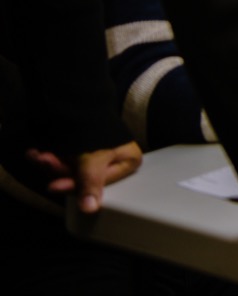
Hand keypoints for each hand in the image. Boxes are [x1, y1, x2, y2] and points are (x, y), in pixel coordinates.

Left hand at [27, 141, 142, 213]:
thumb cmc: (99, 130)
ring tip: (38, 155)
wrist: (83, 99)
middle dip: (60, 169)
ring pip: (72, 169)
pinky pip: (67, 160)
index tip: (55, 185)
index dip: (76, 185)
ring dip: (51, 163)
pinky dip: (52, 157)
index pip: (101, 184)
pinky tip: (39, 153)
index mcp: (128, 162)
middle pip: (84, 176)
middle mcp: (114, 160)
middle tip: (44, 160)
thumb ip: (91, 184)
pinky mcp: (83, 150)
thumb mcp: (94, 159)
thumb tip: (90, 209)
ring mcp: (98, 155)